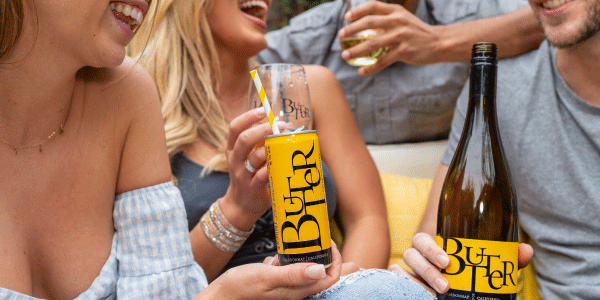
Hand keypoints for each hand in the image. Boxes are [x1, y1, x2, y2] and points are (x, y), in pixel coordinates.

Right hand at [197, 241, 342, 299]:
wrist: (220, 296)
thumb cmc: (240, 288)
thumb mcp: (267, 277)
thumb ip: (293, 274)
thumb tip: (321, 269)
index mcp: (297, 291)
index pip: (329, 278)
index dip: (334, 260)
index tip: (326, 242)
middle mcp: (294, 291)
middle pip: (322, 275)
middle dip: (326, 256)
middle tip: (322, 238)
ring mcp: (285, 287)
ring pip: (305, 270)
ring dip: (306, 256)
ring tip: (302, 241)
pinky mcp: (275, 282)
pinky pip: (288, 270)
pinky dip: (287, 260)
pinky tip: (277, 255)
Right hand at [220, 107, 280, 229]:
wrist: (241, 205)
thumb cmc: (249, 175)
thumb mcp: (246, 158)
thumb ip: (257, 143)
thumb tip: (280, 125)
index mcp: (232, 149)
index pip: (234, 127)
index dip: (248, 117)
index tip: (263, 110)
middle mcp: (234, 160)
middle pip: (244, 139)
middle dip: (262, 129)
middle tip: (279, 125)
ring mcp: (242, 174)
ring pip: (255, 157)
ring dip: (271, 147)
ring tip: (284, 141)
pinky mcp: (252, 187)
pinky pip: (263, 174)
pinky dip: (273, 166)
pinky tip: (282, 161)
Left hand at [338, 1, 442, 75]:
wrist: (438, 42)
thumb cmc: (416, 32)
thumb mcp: (403, 20)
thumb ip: (385, 21)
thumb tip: (363, 27)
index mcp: (396, 11)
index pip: (373, 6)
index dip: (358, 10)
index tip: (347, 17)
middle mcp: (398, 21)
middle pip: (369, 23)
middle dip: (352, 29)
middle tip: (341, 35)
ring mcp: (401, 36)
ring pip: (373, 43)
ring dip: (356, 50)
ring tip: (345, 55)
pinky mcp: (404, 51)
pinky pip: (383, 60)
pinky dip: (371, 67)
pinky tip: (362, 72)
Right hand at [398, 232, 533, 294]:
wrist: (455, 292)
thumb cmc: (469, 275)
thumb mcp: (485, 267)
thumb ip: (504, 258)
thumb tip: (525, 250)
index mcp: (432, 248)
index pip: (422, 239)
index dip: (430, 248)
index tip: (447, 261)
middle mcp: (417, 259)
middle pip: (410, 254)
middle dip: (427, 270)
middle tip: (446, 285)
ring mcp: (408, 273)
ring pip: (400, 270)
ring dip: (417, 282)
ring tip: (435, 296)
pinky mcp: (403, 286)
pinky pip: (394, 282)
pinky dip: (402, 286)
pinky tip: (419, 296)